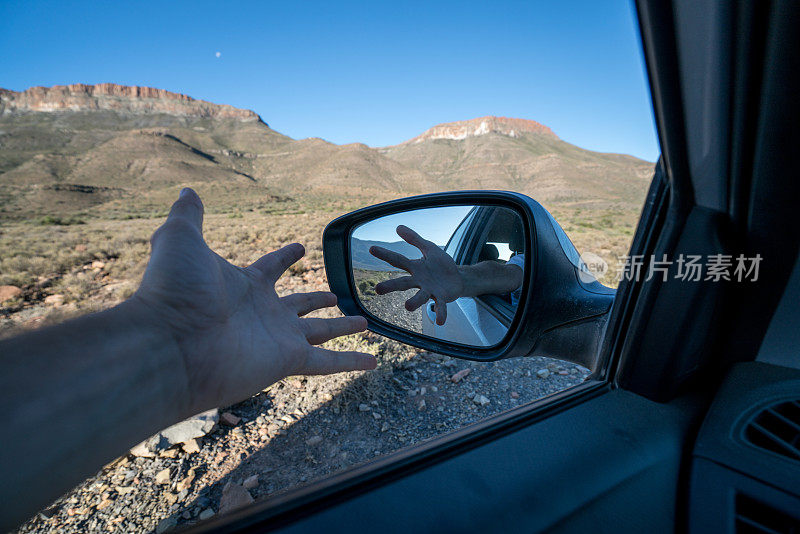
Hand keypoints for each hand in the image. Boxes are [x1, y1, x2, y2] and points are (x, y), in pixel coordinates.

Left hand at [132, 188, 375, 412]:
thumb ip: (189, 217)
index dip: (286, 256)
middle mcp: (264, 312)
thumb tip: (187, 191)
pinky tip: (372, 361)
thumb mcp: (181, 241)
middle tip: (336, 297)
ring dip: (343, 328)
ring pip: (321, 332)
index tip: (301, 247)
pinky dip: (351, 361)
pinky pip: (327, 362)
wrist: (171, 344)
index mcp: (245, 285)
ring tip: (365, 324)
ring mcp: (277, 338)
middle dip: (318, 299)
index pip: (271, 267)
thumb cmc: (176, 292)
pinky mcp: (286, 361)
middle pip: (300, 304)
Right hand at [369, 225, 463, 324]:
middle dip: (391, 286)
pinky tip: (440, 320)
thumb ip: (414, 239)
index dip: (385, 254)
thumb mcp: (429, 248)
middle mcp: (419, 281)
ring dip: (414, 302)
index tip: (372, 248)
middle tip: (377, 289)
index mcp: (415, 267)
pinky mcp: (441, 297)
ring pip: (420, 297)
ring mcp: (430, 290)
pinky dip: (440, 313)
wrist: (458, 278)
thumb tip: (398, 227)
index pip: (398, 260)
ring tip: (407, 307)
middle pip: (403, 283)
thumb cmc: (440, 264)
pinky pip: (440, 306)